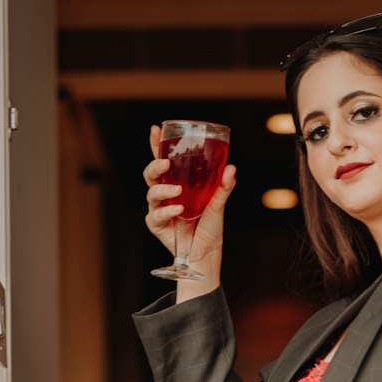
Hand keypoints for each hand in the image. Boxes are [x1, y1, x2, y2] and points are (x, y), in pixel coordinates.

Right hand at [143, 123, 235, 268]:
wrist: (207, 253)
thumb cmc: (210, 227)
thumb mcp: (219, 203)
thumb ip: (223, 186)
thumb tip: (231, 168)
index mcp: (176, 183)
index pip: (163, 160)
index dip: (156, 144)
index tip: (155, 129)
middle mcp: (165, 194)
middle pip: (150, 174)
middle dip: (154, 165)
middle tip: (166, 163)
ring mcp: (159, 209)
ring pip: (151, 192)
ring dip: (163, 188)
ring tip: (177, 190)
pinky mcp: (157, 225)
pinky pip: (156, 215)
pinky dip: (166, 210)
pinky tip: (178, 209)